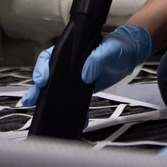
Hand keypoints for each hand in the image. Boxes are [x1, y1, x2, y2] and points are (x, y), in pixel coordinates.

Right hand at [19, 24, 151, 106]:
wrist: (131, 55)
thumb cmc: (119, 45)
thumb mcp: (111, 49)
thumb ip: (98, 58)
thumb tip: (85, 73)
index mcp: (73, 50)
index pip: (51, 57)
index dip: (42, 68)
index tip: (42, 79)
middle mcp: (71, 64)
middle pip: (48, 74)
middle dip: (38, 87)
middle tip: (34, 98)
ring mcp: (76, 77)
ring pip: (57, 90)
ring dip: (48, 101)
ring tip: (42, 112)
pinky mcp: (84, 89)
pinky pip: (75, 101)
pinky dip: (75, 112)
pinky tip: (76, 121)